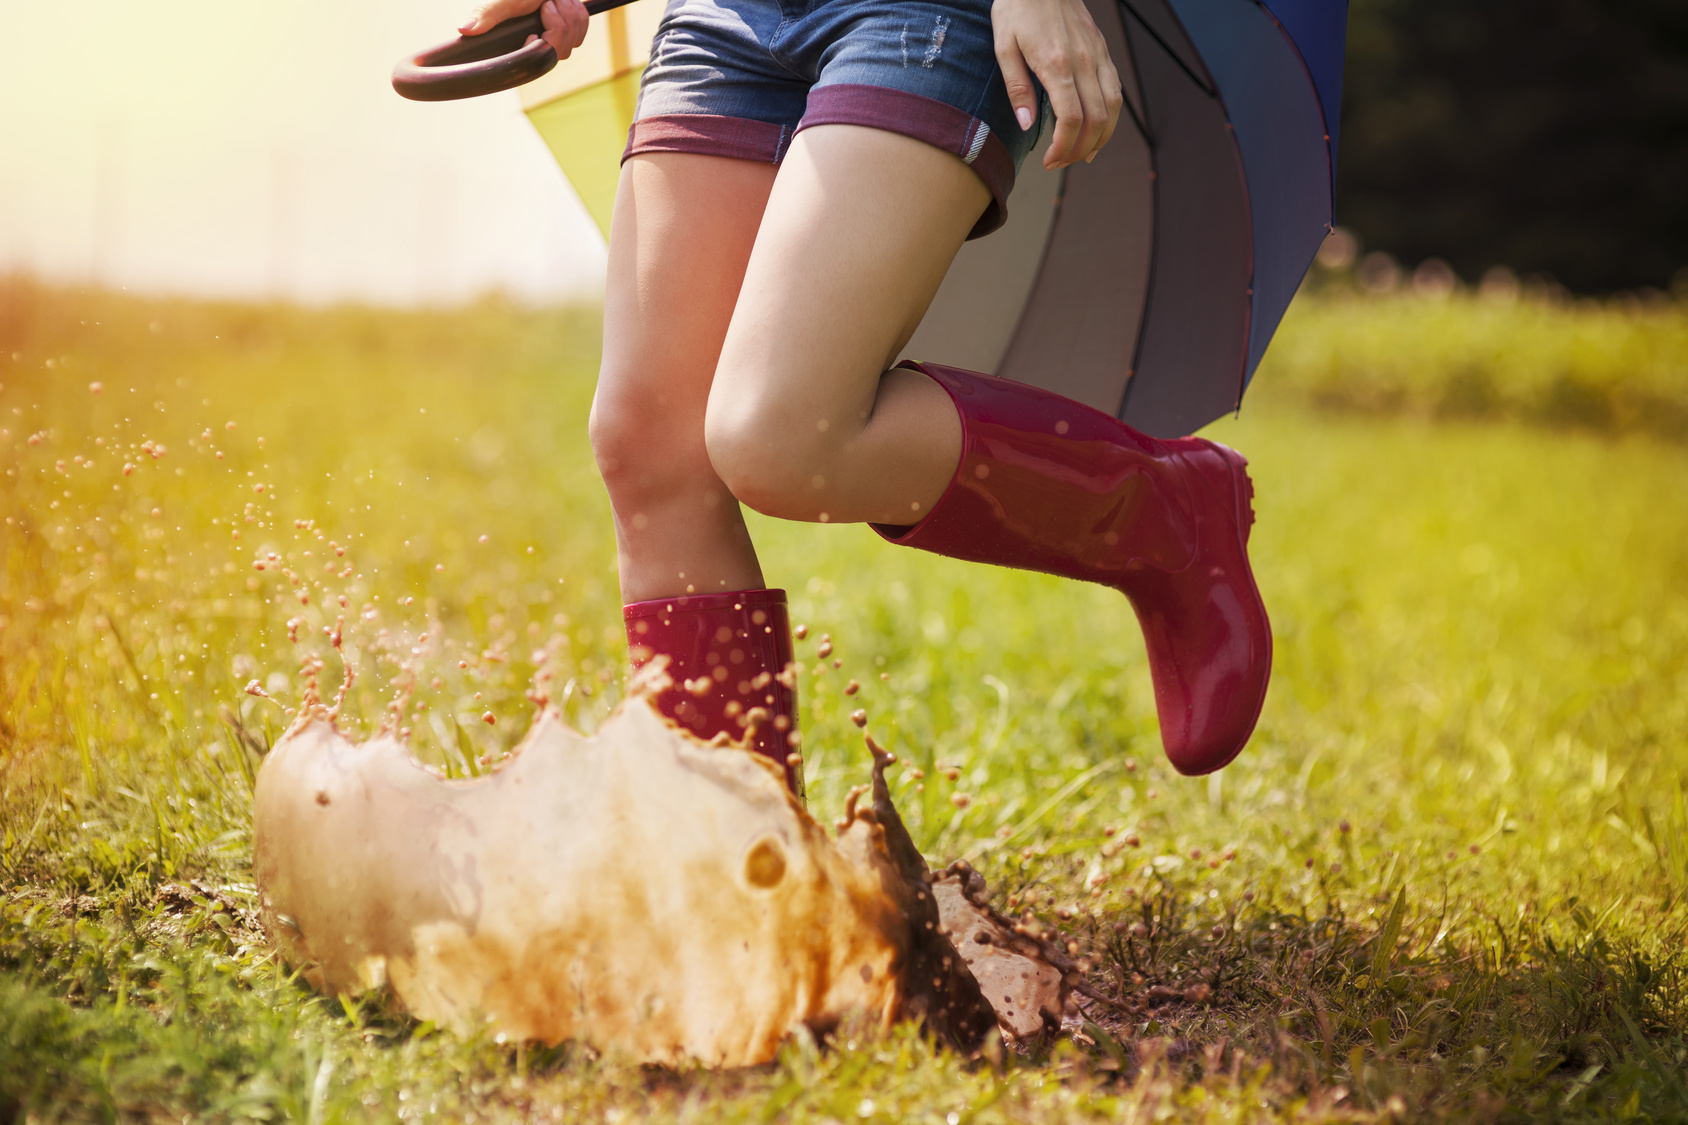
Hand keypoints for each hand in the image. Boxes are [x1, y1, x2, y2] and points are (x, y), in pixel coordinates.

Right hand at [459, 0, 588, 59]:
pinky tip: (564, 2)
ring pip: (574, 41)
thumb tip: (464, 29)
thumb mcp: (504, 2)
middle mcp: (541, 44)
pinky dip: (577, 12)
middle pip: (561, 52)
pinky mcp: (571, 30)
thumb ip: (486, 15)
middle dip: (557, 23)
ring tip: (552, 0)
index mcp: (523, 41)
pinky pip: (582, 31)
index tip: (535, 29)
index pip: (542, 60)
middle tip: (546, 4)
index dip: (545, 45)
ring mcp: (558, 39)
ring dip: (567, 14)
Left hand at [992, 0, 1123, 169]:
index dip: (1063, 147)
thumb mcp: (1004, 46)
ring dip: (1102, 137)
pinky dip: (1111, 115)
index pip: (1071, 119)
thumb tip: (1027, 125)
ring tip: (1083, 154)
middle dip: (1080, 150)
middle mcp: (1084, 61)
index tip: (1050, 162)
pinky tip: (1097, 127)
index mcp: (1056, 63)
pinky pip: (1116, 89)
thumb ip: (1016, 87)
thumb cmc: (1018, 8)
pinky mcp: (1103, 50)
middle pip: (1096, 120)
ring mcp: (1098, 55)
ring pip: (1114, 107)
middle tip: (1061, 162)